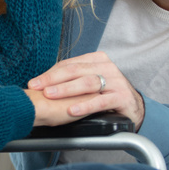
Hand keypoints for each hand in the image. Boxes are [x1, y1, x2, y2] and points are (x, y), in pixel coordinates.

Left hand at [28, 51, 145, 129]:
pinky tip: (73, 110)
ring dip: (66, 89)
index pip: (69, 64)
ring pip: (87, 83)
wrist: (134, 107)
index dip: (50, 73)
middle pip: (75, 70)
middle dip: (53, 79)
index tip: (35, 82)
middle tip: (38, 87)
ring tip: (51, 95)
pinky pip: (101, 101)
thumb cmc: (107, 93)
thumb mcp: (91, 81)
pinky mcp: (122, 97)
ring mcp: (115, 82)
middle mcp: (106, 68)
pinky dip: (85, 105)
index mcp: (97, 60)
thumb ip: (73, 78)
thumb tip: (44, 82)